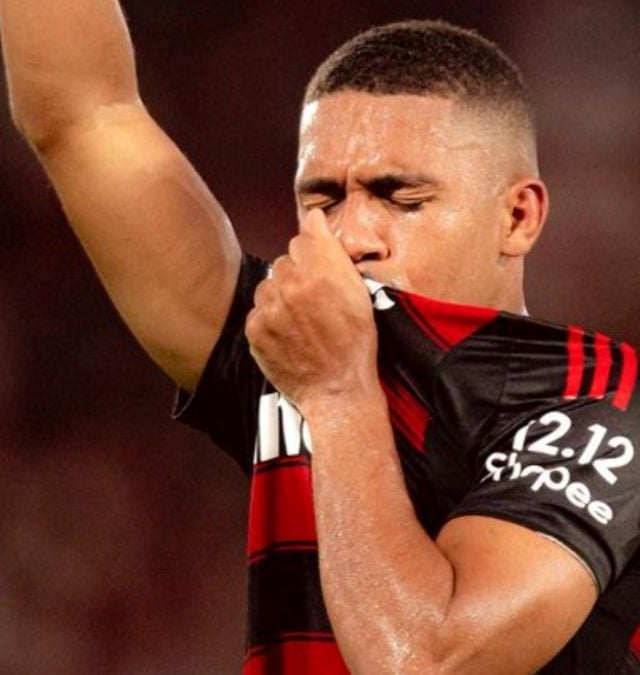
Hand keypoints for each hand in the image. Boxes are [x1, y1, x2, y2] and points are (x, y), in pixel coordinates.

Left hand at [245, 209, 377, 408]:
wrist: (337, 389)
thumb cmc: (355, 343)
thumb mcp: (358, 292)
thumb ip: (332, 251)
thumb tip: (313, 218)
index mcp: (321, 272)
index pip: (302, 238)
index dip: (314, 255)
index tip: (320, 270)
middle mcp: (292, 285)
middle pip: (284, 261)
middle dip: (297, 274)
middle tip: (314, 301)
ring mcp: (270, 308)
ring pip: (268, 284)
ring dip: (281, 295)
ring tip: (301, 320)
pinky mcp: (255, 329)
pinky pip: (258, 309)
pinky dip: (270, 318)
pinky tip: (288, 333)